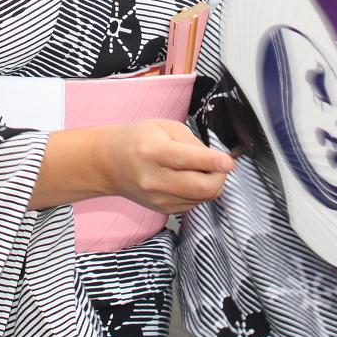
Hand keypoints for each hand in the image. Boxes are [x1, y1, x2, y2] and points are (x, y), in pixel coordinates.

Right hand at [94, 119, 234, 213]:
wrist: (108, 164)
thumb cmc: (137, 140)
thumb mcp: (165, 126)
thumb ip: (193, 142)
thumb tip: (217, 159)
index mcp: (154, 152)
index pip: (187, 160)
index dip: (212, 162)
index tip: (228, 161)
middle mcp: (154, 179)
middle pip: (202, 187)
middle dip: (221, 177)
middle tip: (221, 165)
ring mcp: (158, 198)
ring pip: (202, 198)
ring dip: (212, 184)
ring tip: (203, 169)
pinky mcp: (163, 209)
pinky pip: (194, 204)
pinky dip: (200, 192)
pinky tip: (190, 179)